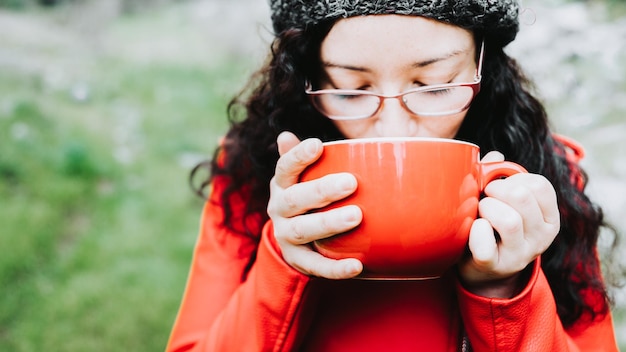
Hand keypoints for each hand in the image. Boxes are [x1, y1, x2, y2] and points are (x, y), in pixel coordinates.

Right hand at [267, 131, 363, 278]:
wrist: (294, 240)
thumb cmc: (307, 198)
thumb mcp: (301, 178)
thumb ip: (299, 158)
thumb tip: (285, 135)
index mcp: (282, 185)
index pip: (285, 168)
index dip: (298, 156)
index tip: (318, 145)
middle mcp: (279, 209)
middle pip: (295, 199)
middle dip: (322, 191)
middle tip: (351, 183)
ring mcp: (286, 236)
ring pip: (304, 230)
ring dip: (329, 223)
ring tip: (356, 216)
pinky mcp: (298, 260)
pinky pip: (316, 265)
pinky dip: (336, 268)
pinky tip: (357, 265)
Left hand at [458, 151, 559, 297]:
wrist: (482, 268)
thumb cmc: (493, 225)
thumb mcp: (502, 200)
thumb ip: (498, 175)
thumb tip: (495, 156)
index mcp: (548, 217)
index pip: (540, 185)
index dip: (514, 177)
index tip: (500, 184)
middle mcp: (542, 238)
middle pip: (522, 198)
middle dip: (496, 189)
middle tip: (485, 196)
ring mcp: (520, 254)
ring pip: (509, 221)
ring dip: (486, 208)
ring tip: (479, 212)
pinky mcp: (495, 266)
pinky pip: (485, 246)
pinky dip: (475, 232)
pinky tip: (474, 228)